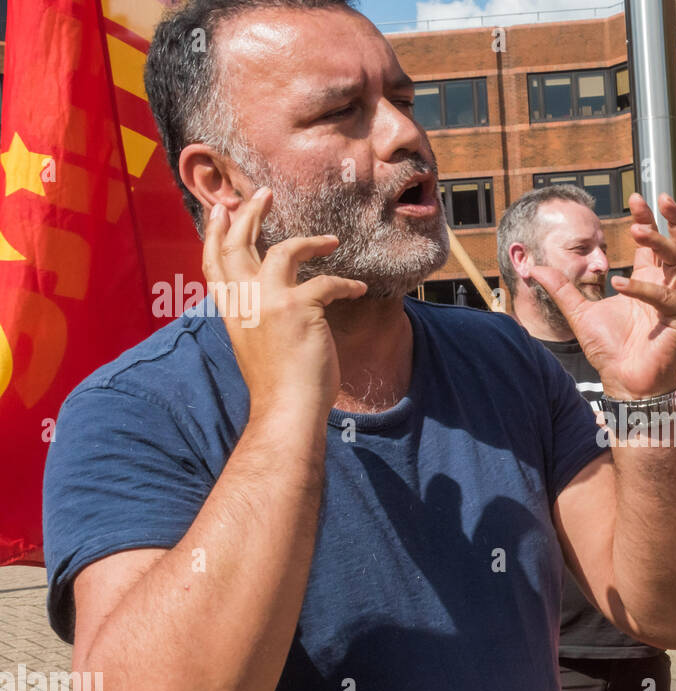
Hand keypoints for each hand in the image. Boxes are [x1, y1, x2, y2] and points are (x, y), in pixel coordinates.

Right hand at [202, 188, 366, 417]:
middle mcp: (244, 301)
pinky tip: (360, 287)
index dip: (215, 232)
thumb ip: (258, 317)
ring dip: (309, 240)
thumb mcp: (256, 345)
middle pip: (239, 244)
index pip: (213, 262)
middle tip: (264, 193)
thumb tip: (274, 301)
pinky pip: (327, 282)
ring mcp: (269, 302)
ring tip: (330, 239)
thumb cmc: (278, 386)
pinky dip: (347, 283)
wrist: (287, 410)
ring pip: (282, 250)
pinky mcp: (298, 309)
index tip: (221, 209)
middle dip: (250, 214)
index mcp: (231, 311)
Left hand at [531, 193, 675, 400]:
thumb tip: (534, 268)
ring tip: (636, 231)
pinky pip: (667, 297)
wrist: (623, 383)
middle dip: (671, 219)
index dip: (648, 219)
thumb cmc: (609, 351)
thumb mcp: (580, 314)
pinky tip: (619, 284)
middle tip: (655, 198)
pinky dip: (643, 288)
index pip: (653, 242)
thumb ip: (562, 289)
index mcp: (648, 281)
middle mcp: (667, 287)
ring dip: (660, 242)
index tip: (635, 198)